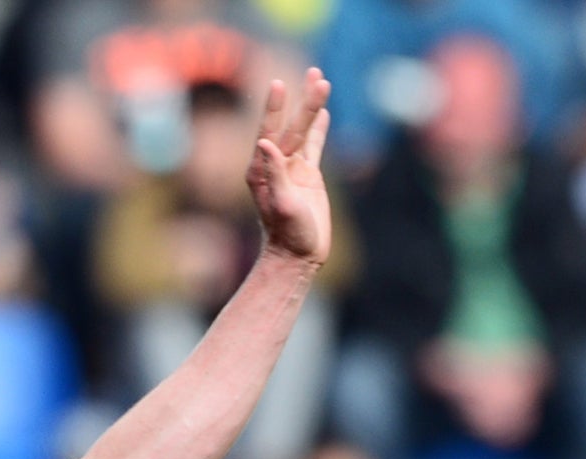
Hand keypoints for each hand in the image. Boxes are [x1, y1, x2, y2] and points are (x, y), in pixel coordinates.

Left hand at [247, 69, 332, 267]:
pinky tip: (323, 112)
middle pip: (292, 126)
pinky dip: (318, 127)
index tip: (278, 83)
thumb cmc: (287, 235)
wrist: (297, 256)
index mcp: (262, 170)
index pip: (269, 131)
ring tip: (320, 79)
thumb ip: (274, 173)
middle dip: (304, 101)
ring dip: (311, 106)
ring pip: (304, 130)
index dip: (274, 108)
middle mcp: (274, 165)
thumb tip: (265, 142)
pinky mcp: (307, 176)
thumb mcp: (282, 204)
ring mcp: (291, 168)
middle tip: (317, 73)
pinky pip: (313, 145)